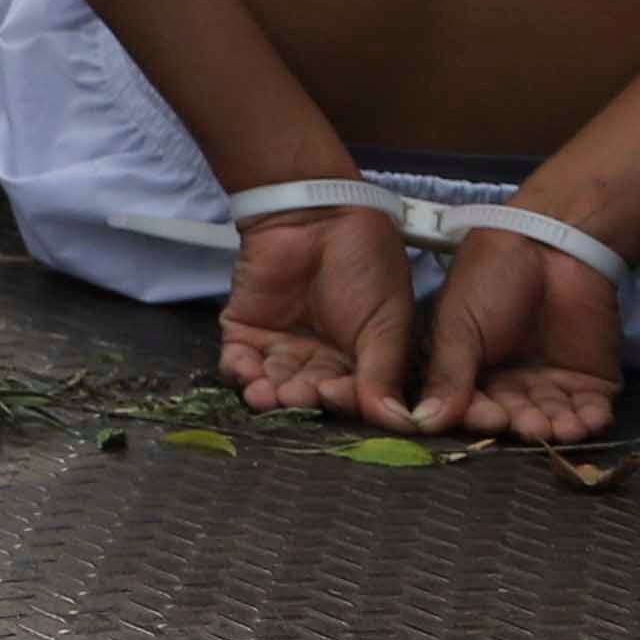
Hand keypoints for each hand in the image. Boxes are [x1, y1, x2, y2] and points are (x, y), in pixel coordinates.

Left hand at [217, 201, 423, 427]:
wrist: (317, 214)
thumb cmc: (366, 265)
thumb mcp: (388, 323)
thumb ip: (384, 373)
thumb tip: (401, 425)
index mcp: (362, 363)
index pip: (353, 398)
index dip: (344, 402)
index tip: (337, 394)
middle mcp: (322, 361)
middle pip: (310, 397)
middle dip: (302, 401)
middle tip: (298, 397)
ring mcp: (282, 347)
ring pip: (273, 386)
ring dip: (268, 395)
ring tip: (266, 395)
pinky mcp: (246, 330)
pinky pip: (238, 363)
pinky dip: (238, 372)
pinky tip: (246, 372)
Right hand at [413, 227, 627, 444]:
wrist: (551, 245)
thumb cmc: (491, 276)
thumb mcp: (457, 324)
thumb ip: (447, 375)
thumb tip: (423, 423)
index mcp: (470, 371)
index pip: (471, 406)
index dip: (479, 416)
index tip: (488, 417)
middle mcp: (509, 384)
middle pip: (514, 417)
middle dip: (522, 424)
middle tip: (529, 424)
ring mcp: (550, 383)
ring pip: (553, 419)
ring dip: (557, 427)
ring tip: (560, 427)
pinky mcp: (590, 380)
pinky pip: (591, 410)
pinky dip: (591, 421)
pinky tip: (588, 422)